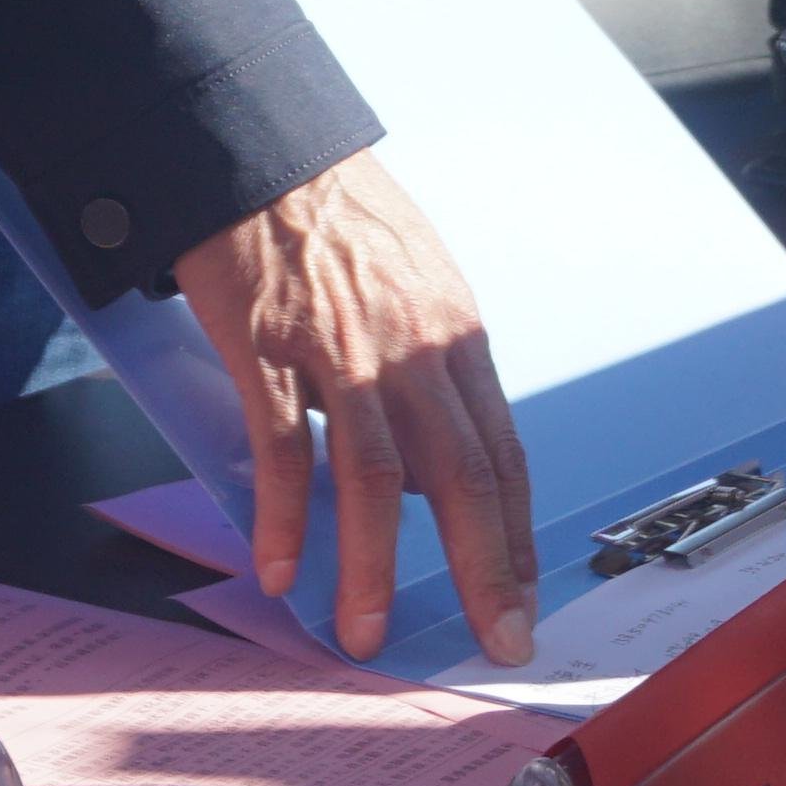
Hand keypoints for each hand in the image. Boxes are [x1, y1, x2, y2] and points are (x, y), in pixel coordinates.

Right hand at [175, 153, 535, 661]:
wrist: (262, 149)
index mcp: (456, 334)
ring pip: (376, 477)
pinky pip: (283, 448)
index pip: (502, 452)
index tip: (522, 596)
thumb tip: (432, 466)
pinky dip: (285, 514)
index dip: (514, 534)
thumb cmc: (338, 215)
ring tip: (365, 630)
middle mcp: (413, 347)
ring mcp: (342, 348)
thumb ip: (430, 372)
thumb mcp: (415, 283)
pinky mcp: (271, 347)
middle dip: (483, 569)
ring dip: (374, 565)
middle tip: (495, 636)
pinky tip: (280, 565)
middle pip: (462, 476)